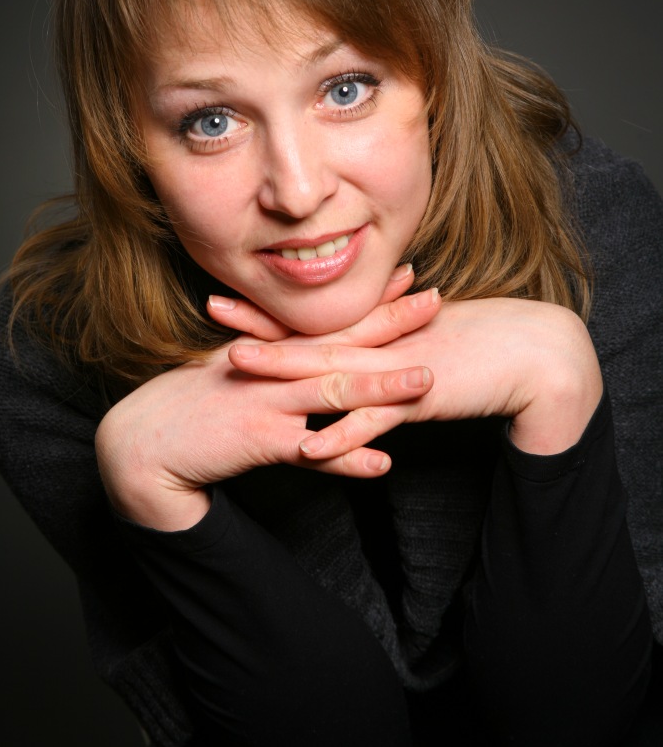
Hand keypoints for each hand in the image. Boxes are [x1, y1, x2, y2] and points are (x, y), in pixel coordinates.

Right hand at [95, 275, 440, 531]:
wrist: (148, 439)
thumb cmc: (196, 404)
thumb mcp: (240, 374)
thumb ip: (278, 364)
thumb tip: (313, 360)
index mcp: (275, 351)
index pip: (333, 320)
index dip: (373, 299)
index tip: (412, 277)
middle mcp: (276, 369)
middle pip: (343, 343)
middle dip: (391, 322)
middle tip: (436, 300)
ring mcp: (268, 402)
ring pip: (333, 391)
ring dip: (382, 386)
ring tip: (426, 381)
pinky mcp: (258, 440)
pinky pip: (310, 453)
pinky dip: (346, 459)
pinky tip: (380, 465)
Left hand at [227, 298, 602, 459]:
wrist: (532, 351)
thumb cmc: (481, 346)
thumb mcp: (424, 344)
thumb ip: (388, 349)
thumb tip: (361, 355)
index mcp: (379, 331)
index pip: (315, 320)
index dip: (270, 311)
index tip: (230, 299)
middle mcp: (380, 344)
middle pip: (310, 335)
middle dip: (261, 325)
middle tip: (213, 308)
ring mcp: (397, 369)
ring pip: (332, 370)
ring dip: (285, 369)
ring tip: (238, 368)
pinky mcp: (421, 398)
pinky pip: (374, 420)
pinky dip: (342, 434)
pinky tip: (309, 447)